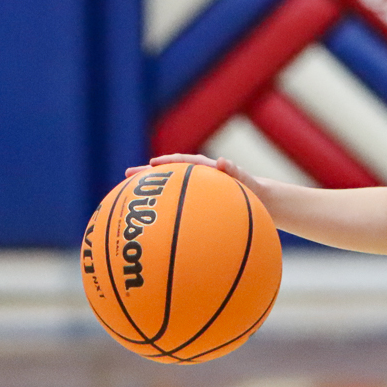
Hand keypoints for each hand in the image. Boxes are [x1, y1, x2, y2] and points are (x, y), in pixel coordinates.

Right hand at [126, 153, 269, 202]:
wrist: (260, 202)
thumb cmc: (253, 191)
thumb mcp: (247, 182)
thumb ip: (236, 172)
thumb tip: (223, 161)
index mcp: (206, 170)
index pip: (182, 162)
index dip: (167, 163)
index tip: (151, 165)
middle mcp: (196, 179)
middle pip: (167, 175)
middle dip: (147, 175)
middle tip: (126, 175)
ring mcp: (194, 192)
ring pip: (168, 190)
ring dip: (151, 193)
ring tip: (128, 197)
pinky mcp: (195, 204)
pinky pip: (176, 207)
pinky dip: (164, 212)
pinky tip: (152, 225)